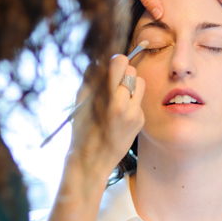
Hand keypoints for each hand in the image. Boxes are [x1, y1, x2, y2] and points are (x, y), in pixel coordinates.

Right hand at [67, 54, 144, 180]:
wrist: (93, 160)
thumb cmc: (82, 129)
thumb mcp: (81, 102)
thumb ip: (91, 79)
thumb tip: (99, 60)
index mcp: (107, 98)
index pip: (120, 63)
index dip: (115, 61)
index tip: (111, 66)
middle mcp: (124, 105)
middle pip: (132, 70)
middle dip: (123, 73)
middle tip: (112, 83)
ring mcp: (135, 114)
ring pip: (140, 83)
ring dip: (130, 85)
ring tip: (118, 96)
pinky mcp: (141, 121)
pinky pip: (139, 100)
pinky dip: (131, 101)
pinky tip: (120, 113)